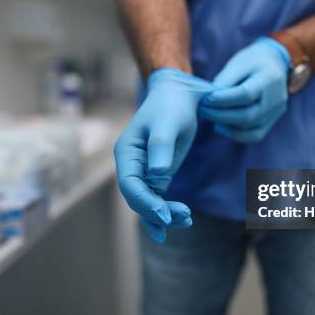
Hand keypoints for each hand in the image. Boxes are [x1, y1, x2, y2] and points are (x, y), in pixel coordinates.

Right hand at [114, 68, 213, 242]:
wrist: (180, 94)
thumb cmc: (171, 106)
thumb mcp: (168, 124)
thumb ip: (160, 148)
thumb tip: (156, 175)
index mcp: (127, 152)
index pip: (130, 185)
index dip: (145, 203)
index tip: (164, 214)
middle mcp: (131, 164)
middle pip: (138, 198)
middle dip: (157, 212)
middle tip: (184, 217)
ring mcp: (143, 171)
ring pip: (148, 201)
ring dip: (164, 215)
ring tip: (187, 220)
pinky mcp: (157, 173)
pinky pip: (157, 197)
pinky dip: (167, 210)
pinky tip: (182, 219)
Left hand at [199, 37, 289, 142]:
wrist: (274, 65)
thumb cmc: (252, 61)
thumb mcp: (238, 63)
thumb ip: (225, 80)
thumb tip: (210, 98)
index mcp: (270, 78)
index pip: (246, 94)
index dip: (224, 99)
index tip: (206, 99)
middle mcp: (277, 99)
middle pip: (248, 115)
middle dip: (220, 115)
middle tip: (202, 110)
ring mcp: (276, 113)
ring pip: (250, 129)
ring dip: (225, 124)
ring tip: (208, 115)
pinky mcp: (271, 122)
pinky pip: (253, 135)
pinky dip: (235, 134)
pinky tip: (220, 125)